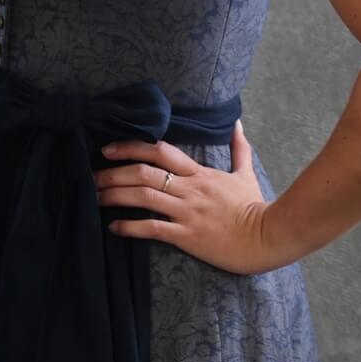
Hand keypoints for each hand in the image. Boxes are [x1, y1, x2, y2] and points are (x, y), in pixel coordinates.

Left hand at [95, 123, 285, 274]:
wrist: (269, 237)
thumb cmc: (254, 207)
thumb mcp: (245, 173)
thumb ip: (238, 148)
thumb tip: (237, 123)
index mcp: (199, 172)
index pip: (160, 150)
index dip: (131, 147)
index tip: (108, 149)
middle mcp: (189, 188)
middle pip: (143, 172)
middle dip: (113, 173)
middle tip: (91, 176)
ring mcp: (187, 211)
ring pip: (143, 197)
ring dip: (114, 196)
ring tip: (94, 199)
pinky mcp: (187, 236)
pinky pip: (153, 228)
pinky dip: (129, 227)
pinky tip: (113, 228)